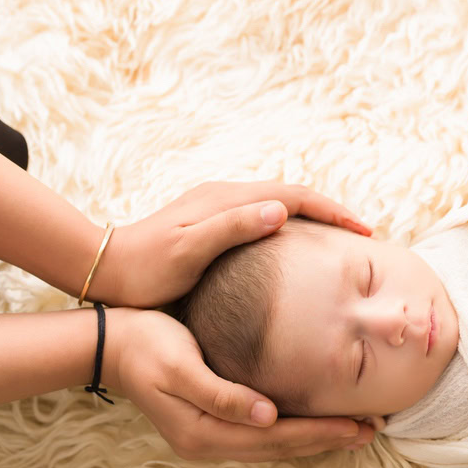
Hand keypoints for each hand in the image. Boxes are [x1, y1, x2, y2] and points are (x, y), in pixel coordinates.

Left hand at [96, 181, 372, 307]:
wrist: (103, 271)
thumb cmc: (146, 269)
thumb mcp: (189, 250)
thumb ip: (234, 228)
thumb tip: (280, 211)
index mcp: (226, 200)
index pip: (294, 196)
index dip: (333, 212)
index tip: (363, 232)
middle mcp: (225, 197)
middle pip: (292, 196)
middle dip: (331, 213)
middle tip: (363, 236)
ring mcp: (218, 209)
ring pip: (280, 206)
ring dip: (314, 220)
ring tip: (340, 242)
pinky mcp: (212, 224)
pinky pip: (264, 219)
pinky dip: (292, 229)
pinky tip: (298, 252)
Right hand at [101, 308, 375, 461]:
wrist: (107, 342)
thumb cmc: (145, 343)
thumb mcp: (180, 366)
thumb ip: (223, 394)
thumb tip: (268, 415)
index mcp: (204, 432)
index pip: (278, 437)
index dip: (321, 432)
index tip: (361, 426)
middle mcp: (208, 443)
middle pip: (281, 448)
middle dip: (328, 439)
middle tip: (372, 430)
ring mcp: (208, 437)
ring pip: (275, 446)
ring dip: (315, 439)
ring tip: (355, 430)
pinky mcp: (210, 424)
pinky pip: (263, 436)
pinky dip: (294, 432)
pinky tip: (315, 422)